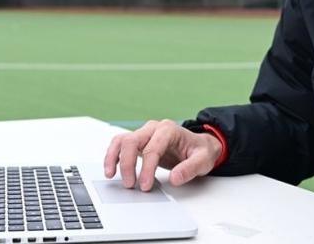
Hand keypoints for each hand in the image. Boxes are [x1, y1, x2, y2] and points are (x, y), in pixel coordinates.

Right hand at [104, 119, 221, 190]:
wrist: (199, 145)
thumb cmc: (200, 151)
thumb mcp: (203, 160)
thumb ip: (190, 168)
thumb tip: (175, 178)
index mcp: (169, 130)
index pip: (152, 149)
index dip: (146, 169)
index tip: (144, 185)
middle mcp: (154, 128)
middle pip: (132, 141)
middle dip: (127, 164)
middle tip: (130, 184)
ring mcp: (144, 133)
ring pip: (121, 140)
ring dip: (113, 157)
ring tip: (110, 174)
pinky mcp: (139, 141)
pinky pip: (120, 144)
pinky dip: (113, 155)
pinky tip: (112, 168)